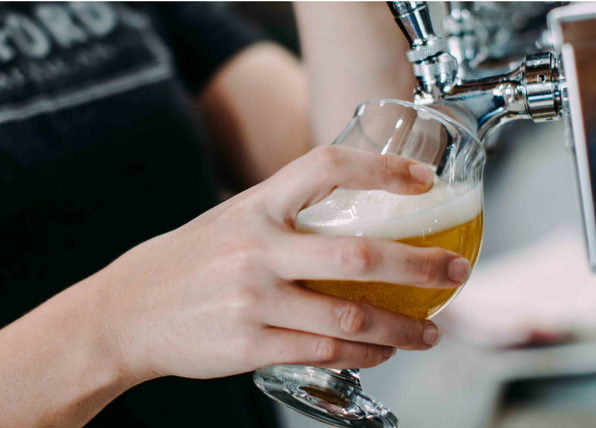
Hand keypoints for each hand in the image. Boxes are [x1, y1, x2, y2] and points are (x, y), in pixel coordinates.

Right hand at [99, 146, 470, 382]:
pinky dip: (365, 353)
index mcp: (256, 207)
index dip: (380, 169)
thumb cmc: (189, 261)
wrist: (129, 311)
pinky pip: (325, 349)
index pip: (326, 167)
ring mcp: (255, 299)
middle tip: (457, 270)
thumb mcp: (232, 220)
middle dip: (420, 263)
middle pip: (358, 253)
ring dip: (402, 325)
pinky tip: (382, 352)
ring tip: (431, 329)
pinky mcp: (251, 345)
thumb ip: (284, 219)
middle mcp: (258, 249)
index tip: (421, 180)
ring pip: (351, 314)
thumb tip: (344, 221)